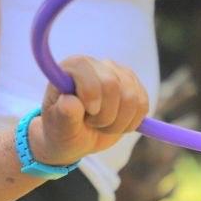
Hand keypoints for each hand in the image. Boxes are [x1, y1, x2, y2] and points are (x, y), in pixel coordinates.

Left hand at [31, 57, 148, 164]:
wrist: (76, 136)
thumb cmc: (62, 129)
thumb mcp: (58, 128)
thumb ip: (63, 115)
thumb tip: (70, 102)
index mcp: (72, 67)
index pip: (86, 70)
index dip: (91, 94)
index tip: (87, 113)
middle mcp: (96, 64)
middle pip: (112, 85)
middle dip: (104, 115)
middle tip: (92, 124)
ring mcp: (118, 73)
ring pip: (131, 97)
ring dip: (118, 122)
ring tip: (102, 126)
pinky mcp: (134, 86)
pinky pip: (142, 105)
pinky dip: (131, 123)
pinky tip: (116, 124)